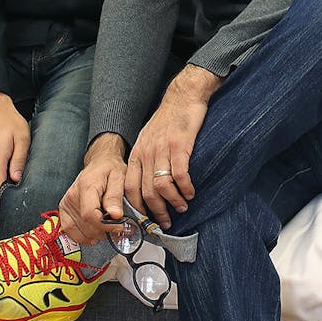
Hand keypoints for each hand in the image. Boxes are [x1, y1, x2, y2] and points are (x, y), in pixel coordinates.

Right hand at [58, 133, 129, 245]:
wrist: (99, 163)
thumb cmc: (110, 169)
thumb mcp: (119, 177)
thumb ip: (115, 196)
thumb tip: (115, 215)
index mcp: (86, 186)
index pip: (90, 215)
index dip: (106, 226)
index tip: (120, 226)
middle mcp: (72, 196)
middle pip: (85, 226)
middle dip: (104, 232)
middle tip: (119, 229)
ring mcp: (66, 203)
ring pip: (78, 231)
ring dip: (95, 236)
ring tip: (108, 230)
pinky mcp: (64, 209)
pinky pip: (70, 230)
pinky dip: (83, 236)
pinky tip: (94, 234)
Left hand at [125, 65, 221, 229]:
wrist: (183, 97)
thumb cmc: (168, 120)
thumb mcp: (148, 139)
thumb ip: (145, 160)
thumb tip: (147, 186)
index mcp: (137, 154)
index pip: (130, 189)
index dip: (138, 208)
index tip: (148, 220)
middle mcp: (146, 153)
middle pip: (146, 192)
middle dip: (157, 212)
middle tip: (166, 222)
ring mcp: (162, 149)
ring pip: (162, 187)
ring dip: (173, 202)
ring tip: (182, 207)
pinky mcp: (179, 145)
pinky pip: (180, 175)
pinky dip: (186, 188)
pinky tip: (191, 192)